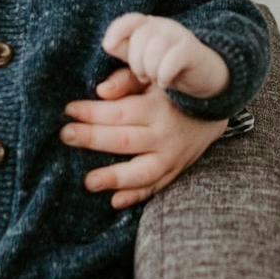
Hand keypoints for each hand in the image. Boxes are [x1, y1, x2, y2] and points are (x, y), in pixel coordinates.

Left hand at [60, 67, 228, 208]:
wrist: (213, 107)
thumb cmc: (171, 88)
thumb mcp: (151, 77)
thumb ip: (125, 80)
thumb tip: (101, 91)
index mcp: (156, 107)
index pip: (118, 112)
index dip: (91, 112)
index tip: (68, 110)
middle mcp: (164, 135)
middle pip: (124, 140)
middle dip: (92, 139)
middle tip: (66, 136)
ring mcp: (172, 157)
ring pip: (142, 172)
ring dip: (114, 178)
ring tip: (88, 182)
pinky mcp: (176, 171)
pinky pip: (156, 187)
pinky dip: (136, 196)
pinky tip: (114, 201)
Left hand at [101, 12, 229, 98]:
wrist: (206, 79)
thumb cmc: (168, 73)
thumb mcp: (142, 76)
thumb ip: (122, 80)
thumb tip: (102, 91)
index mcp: (148, 28)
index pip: (130, 19)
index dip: (117, 30)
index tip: (108, 47)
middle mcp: (164, 27)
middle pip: (140, 35)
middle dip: (135, 60)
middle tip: (142, 76)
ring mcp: (180, 37)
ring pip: (156, 45)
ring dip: (149, 66)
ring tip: (152, 79)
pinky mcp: (193, 51)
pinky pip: (173, 56)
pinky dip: (164, 72)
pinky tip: (164, 82)